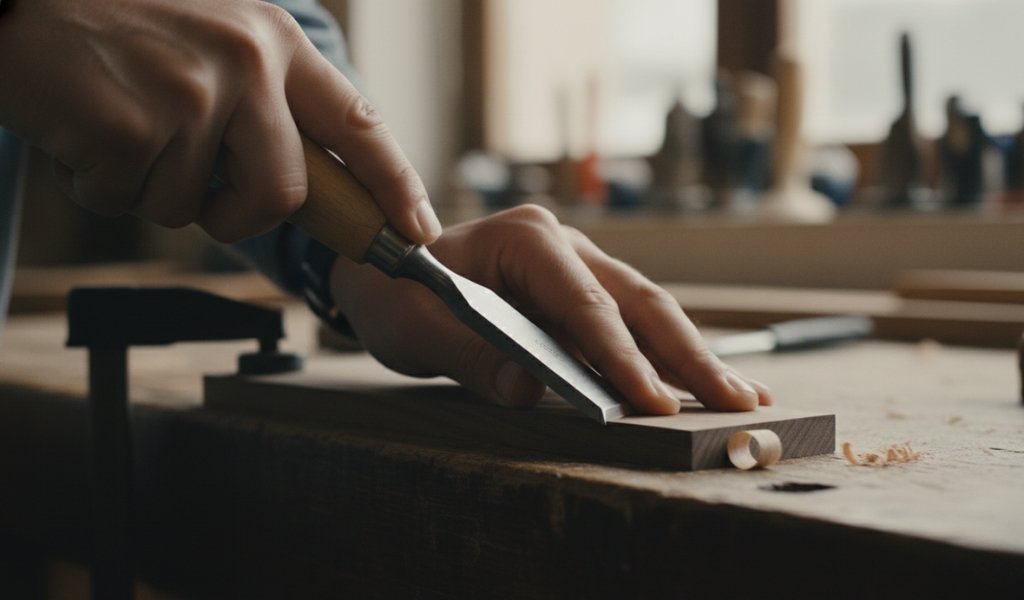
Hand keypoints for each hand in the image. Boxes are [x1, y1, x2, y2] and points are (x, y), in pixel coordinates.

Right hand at [0, 0, 439, 243]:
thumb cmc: (111, 12)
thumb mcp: (212, 29)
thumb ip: (263, 94)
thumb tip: (299, 178)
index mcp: (274, 43)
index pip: (358, 124)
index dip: (394, 184)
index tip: (415, 229)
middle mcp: (245, 66)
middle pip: (282, 195)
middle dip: (240, 215)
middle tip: (202, 197)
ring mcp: (190, 96)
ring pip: (190, 207)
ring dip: (146, 185)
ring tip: (114, 119)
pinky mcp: (132, 128)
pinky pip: (126, 199)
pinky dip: (95, 180)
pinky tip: (77, 122)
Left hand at [330, 205, 771, 414]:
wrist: (383, 267)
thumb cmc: (395, 291)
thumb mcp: (412, 326)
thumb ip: (468, 355)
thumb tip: (529, 391)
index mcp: (525, 238)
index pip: (585, 302)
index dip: (621, 355)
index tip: (653, 402)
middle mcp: (561, 243)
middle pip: (639, 300)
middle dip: (688, 354)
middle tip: (736, 401)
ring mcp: (576, 263)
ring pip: (647, 309)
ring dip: (691, 356)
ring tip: (741, 396)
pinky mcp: (578, 289)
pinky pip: (629, 322)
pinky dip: (664, 355)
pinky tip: (698, 382)